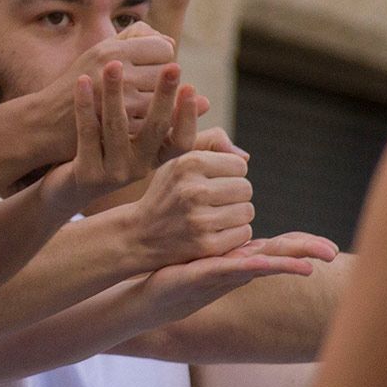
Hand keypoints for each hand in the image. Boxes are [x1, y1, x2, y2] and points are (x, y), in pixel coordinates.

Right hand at [34, 24, 181, 159]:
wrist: (47, 122)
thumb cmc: (79, 84)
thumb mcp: (98, 52)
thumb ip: (135, 38)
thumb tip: (171, 42)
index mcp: (111, 51)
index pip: (164, 48)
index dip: (161, 60)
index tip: (149, 69)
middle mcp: (115, 72)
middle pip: (168, 74)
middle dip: (162, 82)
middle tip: (145, 89)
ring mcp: (118, 102)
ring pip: (164, 99)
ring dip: (160, 104)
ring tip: (142, 105)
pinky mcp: (119, 128)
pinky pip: (155, 121)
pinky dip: (153, 123)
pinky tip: (140, 122)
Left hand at [39, 61, 184, 211]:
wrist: (68, 191)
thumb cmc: (108, 157)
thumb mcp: (138, 145)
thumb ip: (165, 124)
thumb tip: (205, 99)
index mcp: (155, 159)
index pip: (182, 141)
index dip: (188, 116)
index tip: (191, 86)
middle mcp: (139, 168)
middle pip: (155, 129)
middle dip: (164, 95)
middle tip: (173, 65)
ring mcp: (113, 173)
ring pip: (116, 126)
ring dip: (114, 92)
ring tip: (114, 64)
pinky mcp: (86, 173)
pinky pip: (87, 133)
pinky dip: (84, 105)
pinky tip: (81, 81)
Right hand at [124, 139, 255, 270]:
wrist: (139, 234)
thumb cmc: (166, 194)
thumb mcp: (178, 160)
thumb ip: (211, 143)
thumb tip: (245, 157)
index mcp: (188, 163)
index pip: (240, 165)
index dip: (228, 175)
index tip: (211, 183)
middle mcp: (194, 190)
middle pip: (246, 188)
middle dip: (233, 196)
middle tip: (211, 203)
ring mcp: (199, 219)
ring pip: (247, 212)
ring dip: (235, 216)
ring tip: (212, 217)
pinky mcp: (206, 244)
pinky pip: (243, 234)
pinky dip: (233, 235)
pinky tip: (213, 232)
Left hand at [140, 232, 337, 323]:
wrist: (153, 295)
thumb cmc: (182, 270)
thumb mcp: (212, 251)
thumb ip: (230, 234)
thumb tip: (240, 212)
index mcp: (244, 258)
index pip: (281, 250)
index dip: (305, 246)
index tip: (331, 248)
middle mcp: (240, 268)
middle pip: (278, 257)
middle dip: (305, 254)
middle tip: (332, 254)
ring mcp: (224, 273)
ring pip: (260, 266)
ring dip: (283, 266)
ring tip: (308, 266)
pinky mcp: (205, 273)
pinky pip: (230, 268)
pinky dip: (248, 266)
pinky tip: (262, 264)